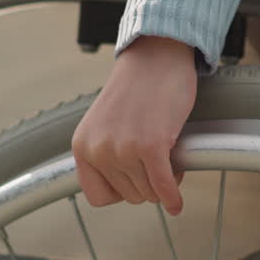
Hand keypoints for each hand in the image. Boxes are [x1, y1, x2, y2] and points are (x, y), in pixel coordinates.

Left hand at [71, 36, 197, 214]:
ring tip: (169, 159)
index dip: (122, 191)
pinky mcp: (151, 145)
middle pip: (129, 196)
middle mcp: (98, 149)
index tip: (136, 179)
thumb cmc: (138, 88)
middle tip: (159, 161)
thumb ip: (106, 154)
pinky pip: (163, 186)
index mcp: (83, 145)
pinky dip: (173, 197)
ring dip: (164, 184)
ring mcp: (124, 148)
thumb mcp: (106, 124)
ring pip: (149, 193)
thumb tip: (128, 191)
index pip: (99, 197)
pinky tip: (177, 203)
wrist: (156, 56)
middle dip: (148, 183)